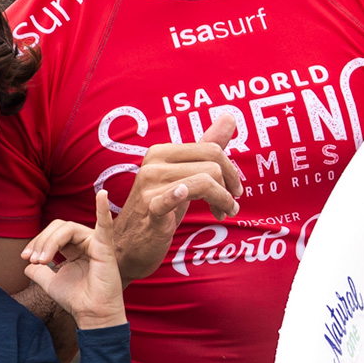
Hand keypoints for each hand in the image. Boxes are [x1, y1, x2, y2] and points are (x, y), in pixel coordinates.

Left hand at [23, 189, 126, 328]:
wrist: (92, 315)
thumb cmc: (76, 300)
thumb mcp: (50, 283)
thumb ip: (38, 272)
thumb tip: (27, 265)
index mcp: (75, 248)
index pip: (53, 233)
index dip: (37, 242)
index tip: (25, 258)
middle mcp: (86, 243)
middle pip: (58, 227)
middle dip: (41, 241)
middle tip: (33, 259)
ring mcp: (96, 243)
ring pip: (68, 228)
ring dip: (50, 241)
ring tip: (43, 260)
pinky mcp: (105, 247)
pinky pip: (105, 226)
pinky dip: (103, 209)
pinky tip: (102, 196)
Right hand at [105, 111, 242, 278]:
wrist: (129, 246)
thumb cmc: (160, 208)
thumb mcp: (183, 176)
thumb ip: (206, 147)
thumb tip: (230, 117)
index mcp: (161, 152)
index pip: (210, 149)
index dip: (230, 170)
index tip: (234, 190)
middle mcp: (153, 164)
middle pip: (212, 165)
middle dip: (228, 187)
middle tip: (230, 206)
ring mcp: (150, 185)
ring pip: (205, 181)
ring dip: (223, 200)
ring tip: (223, 213)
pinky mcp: (151, 208)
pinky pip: (176, 195)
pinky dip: (187, 196)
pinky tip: (191, 201)